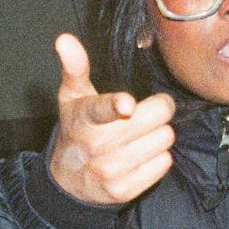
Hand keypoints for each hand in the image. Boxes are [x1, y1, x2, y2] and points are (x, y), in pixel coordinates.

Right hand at [47, 33, 174, 204]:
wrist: (68, 182)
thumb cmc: (77, 131)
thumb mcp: (72, 98)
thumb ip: (75, 67)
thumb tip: (64, 39)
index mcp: (85, 118)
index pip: (102, 109)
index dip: (117, 105)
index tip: (127, 105)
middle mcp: (97, 146)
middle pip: (156, 118)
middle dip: (157, 111)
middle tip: (146, 112)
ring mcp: (112, 170)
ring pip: (164, 140)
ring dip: (158, 135)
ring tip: (140, 136)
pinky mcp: (126, 190)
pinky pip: (164, 163)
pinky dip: (158, 158)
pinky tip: (141, 156)